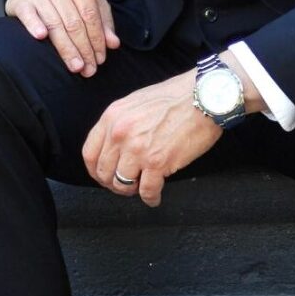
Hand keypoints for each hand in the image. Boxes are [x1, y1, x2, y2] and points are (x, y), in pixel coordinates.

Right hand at [6, 0, 119, 74]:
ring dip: (66, 48)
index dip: (97, 38)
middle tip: (89, 69)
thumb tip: (113, 43)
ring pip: (54, 24)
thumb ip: (103, 20)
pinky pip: (28, 15)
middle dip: (83, 48)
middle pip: (73, 22)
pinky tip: (41, 37)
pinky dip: (34, 25)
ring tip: (76, 66)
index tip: (100, 59)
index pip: (90, 14)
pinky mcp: (20, 0)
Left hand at [83, 71, 220, 205]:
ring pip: (122, 184)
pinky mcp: (158, 163)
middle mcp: (120, 134)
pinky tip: (155, 197)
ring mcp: (138, 149)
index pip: (90, 153)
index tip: (104, 176)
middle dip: (113, 183)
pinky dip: (151, 198)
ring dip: (131, 191)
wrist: (204, 97)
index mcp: (112, 118)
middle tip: (125, 185)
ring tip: (141, 189)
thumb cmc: (175, 97)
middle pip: (104, 172)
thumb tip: (114, 145)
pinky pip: (147, 191)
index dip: (96, 170)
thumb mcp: (135, 102)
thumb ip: (120, 122)